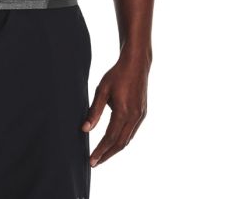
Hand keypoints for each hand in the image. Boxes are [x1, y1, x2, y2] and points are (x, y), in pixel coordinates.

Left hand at [81, 52, 148, 166]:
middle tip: (94, 163)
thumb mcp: (102, 90)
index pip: (110, 138)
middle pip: (120, 143)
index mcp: (124, 112)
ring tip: (102, 155)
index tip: (91, 161)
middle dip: (107, 155)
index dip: (100, 151)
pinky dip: (122, 140)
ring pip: (127, 139)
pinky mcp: (142, 113)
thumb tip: (85, 130)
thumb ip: (94, 111)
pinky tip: (113, 142)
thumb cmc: (116, 75)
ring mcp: (140, 116)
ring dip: (114, 149)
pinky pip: (131, 132)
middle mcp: (134, 117)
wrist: (136, 64)